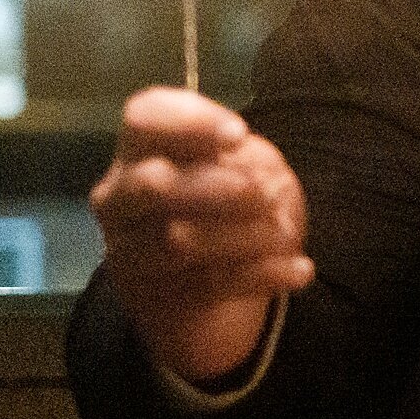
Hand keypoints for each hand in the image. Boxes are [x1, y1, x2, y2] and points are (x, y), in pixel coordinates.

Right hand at [88, 86, 313, 385]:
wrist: (204, 286)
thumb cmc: (220, 199)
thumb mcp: (233, 166)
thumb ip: (236, 158)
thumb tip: (250, 175)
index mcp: (137, 149)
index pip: (144, 117)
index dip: (191, 121)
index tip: (240, 135)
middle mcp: (119, 199)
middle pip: (152, 184)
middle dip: (216, 186)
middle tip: (267, 191)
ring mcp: (128, 253)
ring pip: (177, 241)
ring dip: (243, 235)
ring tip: (287, 232)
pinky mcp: (153, 300)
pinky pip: (208, 287)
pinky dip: (262, 275)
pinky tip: (300, 269)